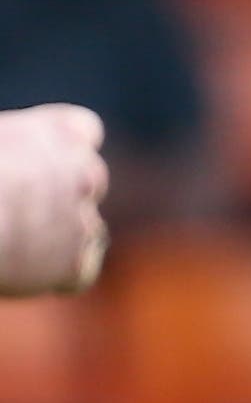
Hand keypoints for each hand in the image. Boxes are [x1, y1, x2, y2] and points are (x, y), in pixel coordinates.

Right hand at [0, 104, 109, 297]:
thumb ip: (12, 145)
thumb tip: (14, 165)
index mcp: (60, 132)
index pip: (83, 130)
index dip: (62, 146)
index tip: (38, 157)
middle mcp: (84, 175)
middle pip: (90, 179)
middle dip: (64, 190)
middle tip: (18, 201)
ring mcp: (84, 222)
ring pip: (85, 228)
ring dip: (58, 232)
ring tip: (7, 234)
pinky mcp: (76, 266)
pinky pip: (78, 271)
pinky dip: (56, 272)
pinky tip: (19, 265)